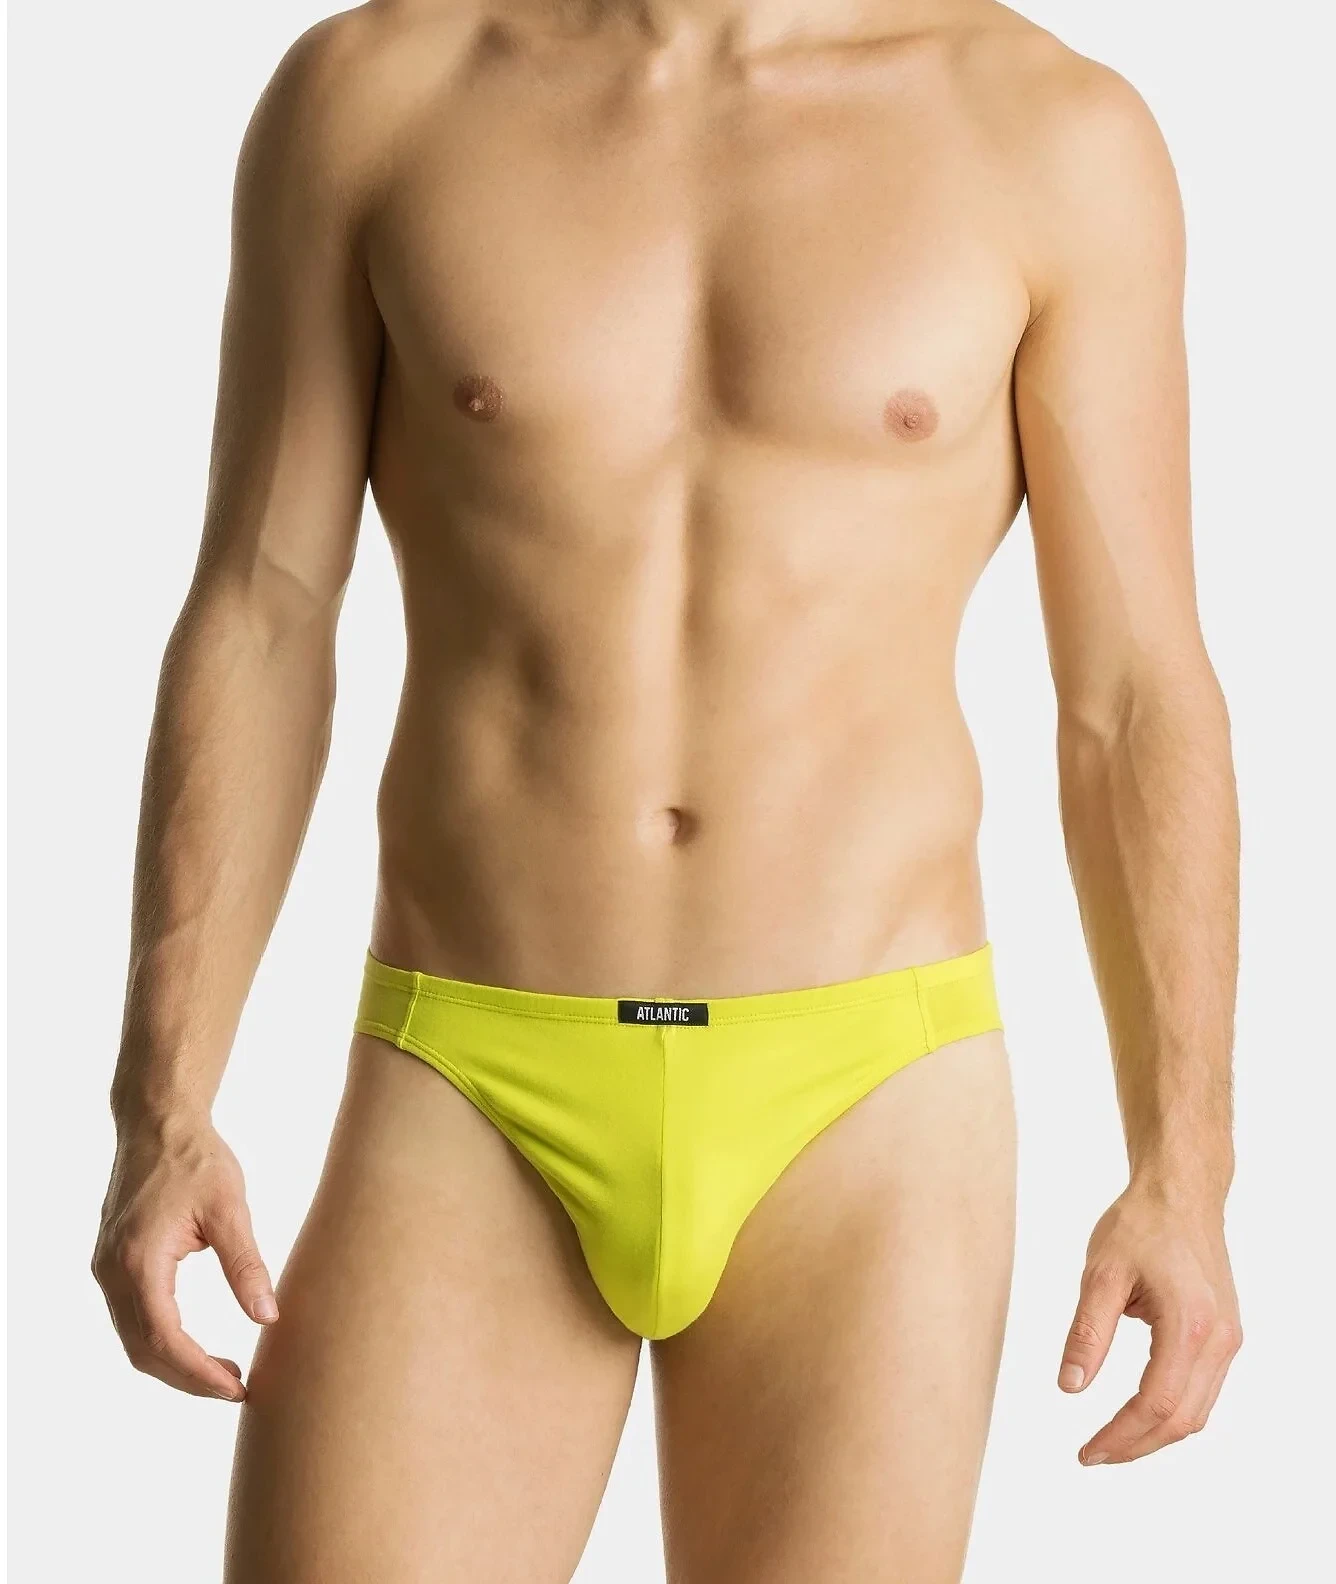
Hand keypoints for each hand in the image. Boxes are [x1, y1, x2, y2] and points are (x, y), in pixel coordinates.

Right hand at [92, 1117, 277, 1399]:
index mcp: (139, 1260)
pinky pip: (132, 1319)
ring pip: (134, 1340)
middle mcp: (112, 1271)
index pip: (164, 1339)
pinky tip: (198, 1345)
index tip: (237, 1388)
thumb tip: (268, 1317)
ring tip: (225, 1372)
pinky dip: (162, 1342)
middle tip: (238, 1387)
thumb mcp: (230, 1208)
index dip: (199, 1373)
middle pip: (143, 1351)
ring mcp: (107, 1269)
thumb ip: (246, 1264)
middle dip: (189, 1379)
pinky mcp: (113, 1263)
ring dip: (175, 1364)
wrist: (157, 1122)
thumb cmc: (195, 1158)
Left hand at [1058, 1184, 1241, 1463]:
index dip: (1120, 1435)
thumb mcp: (1101, 1273)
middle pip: (1182, 1420)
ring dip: (1154, 1434)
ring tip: (1110, 1441)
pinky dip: (1172, 1411)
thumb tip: (1070, 1388)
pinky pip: (1203, 1391)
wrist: (1182, 1194)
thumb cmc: (1141, 1225)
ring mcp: (1229, 1340)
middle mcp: (1220, 1340)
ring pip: (1197, 1412)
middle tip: (1092, 1453)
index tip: (1086, 1451)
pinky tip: (1138, 1413)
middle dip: (1136, 1445)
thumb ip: (1087, 1333)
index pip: (1156, 1404)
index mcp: (1190, 1325)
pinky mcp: (1227, 1336)